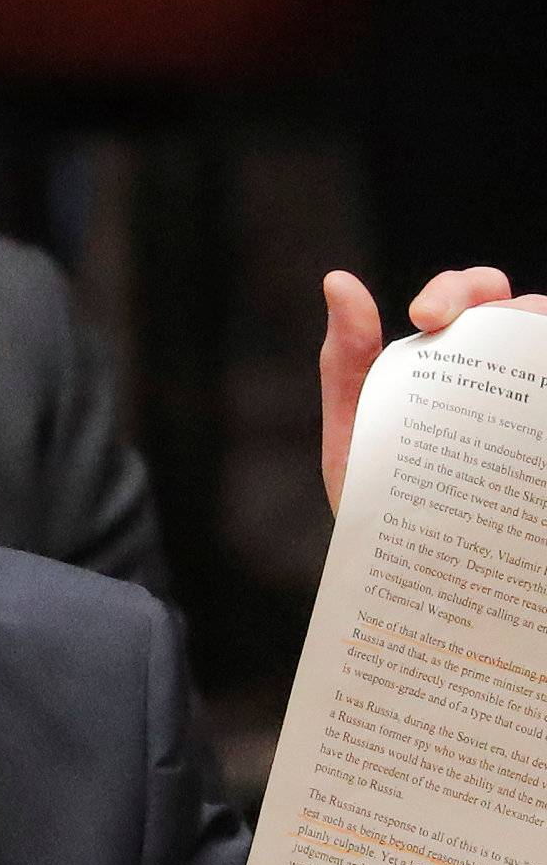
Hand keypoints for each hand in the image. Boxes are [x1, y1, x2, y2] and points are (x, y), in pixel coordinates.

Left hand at [319, 265, 546, 510]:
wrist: (408, 585)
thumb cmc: (376, 504)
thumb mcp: (353, 435)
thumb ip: (346, 360)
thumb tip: (338, 280)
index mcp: (454, 359)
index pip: (474, 294)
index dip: (457, 287)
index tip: (424, 314)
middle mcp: (504, 374)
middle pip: (526, 312)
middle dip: (501, 308)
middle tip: (460, 337)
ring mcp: (533, 413)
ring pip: (546, 350)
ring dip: (534, 345)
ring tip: (513, 376)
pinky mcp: (542, 458)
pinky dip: (542, 393)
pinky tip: (531, 411)